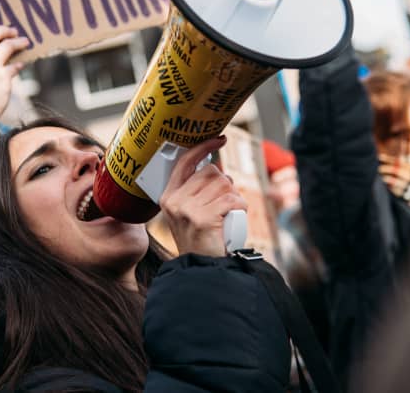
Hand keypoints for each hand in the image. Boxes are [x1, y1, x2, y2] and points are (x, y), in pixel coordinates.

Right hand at [159, 136, 247, 256]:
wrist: (203, 269)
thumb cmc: (202, 240)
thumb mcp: (189, 213)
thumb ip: (195, 192)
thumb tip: (217, 168)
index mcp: (168, 197)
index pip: (185, 162)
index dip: (203, 148)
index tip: (218, 139)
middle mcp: (174, 201)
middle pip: (211, 172)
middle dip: (225, 184)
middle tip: (225, 204)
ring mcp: (187, 209)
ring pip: (224, 184)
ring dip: (234, 197)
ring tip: (228, 214)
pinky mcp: (203, 218)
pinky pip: (231, 199)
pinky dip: (240, 206)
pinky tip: (235, 216)